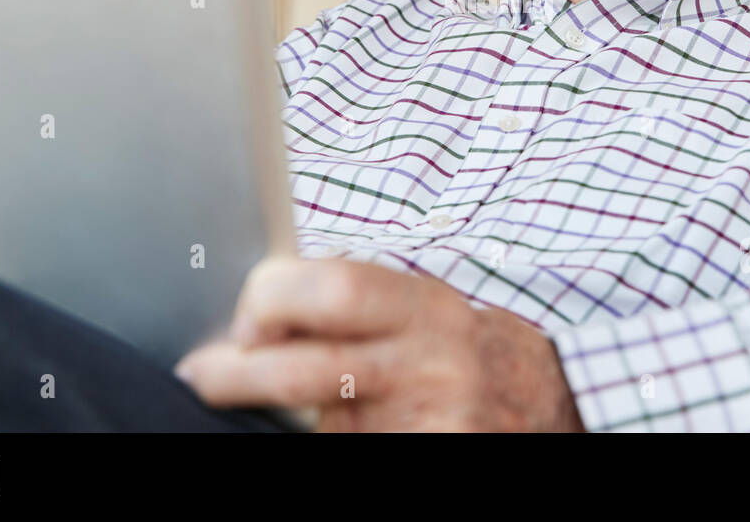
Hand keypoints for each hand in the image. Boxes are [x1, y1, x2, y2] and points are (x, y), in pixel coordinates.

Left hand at [174, 255, 585, 431]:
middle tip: (201, 374)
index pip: (335, 290)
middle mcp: (431, 365)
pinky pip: (350, 453)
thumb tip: (254, 308)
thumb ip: (354, 305)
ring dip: (279, 418)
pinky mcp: (432, 459)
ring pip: (322, 426)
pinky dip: (325, 440)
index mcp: (426, 307)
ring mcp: (433, 424)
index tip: (244, 318)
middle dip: (238, 373)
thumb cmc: (461, 348)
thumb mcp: (423, 307)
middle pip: (308, 369)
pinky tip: (323, 431)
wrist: (547, 402)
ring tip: (267, 401)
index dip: (272, 299)